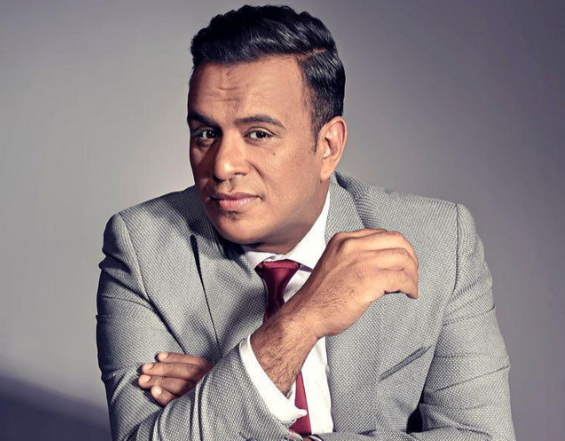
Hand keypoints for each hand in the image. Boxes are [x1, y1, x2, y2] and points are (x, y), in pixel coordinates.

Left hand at [137, 352, 213, 405]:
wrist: (223, 414)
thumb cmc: (213, 394)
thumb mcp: (211, 379)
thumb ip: (197, 372)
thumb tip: (169, 363)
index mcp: (213, 373)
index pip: (192, 362)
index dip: (174, 358)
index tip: (158, 356)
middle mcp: (209, 383)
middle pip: (184, 372)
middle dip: (162, 369)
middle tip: (144, 368)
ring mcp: (203, 397)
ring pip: (179, 386)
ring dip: (159, 381)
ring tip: (143, 380)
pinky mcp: (195, 412)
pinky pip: (178, 403)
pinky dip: (165, 396)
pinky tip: (153, 392)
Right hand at [289, 228, 418, 338]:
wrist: (307, 313)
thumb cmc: (321, 295)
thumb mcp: (335, 262)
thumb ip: (356, 257)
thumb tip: (387, 263)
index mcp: (344, 239)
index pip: (382, 234)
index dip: (398, 248)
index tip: (402, 262)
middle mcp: (353, 245)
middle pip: (397, 241)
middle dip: (411, 257)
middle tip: (412, 273)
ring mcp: (362, 261)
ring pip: (403, 259)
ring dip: (413, 273)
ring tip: (412, 286)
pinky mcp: (370, 280)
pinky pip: (402, 279)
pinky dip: (411, 286)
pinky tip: (410, 294)